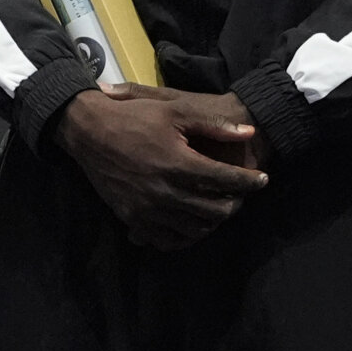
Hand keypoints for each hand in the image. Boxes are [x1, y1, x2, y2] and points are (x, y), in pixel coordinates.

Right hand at [50, 85, 268, 250]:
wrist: (89, 132)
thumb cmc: (135, 117)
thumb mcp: (175, 111)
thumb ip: (214, 124)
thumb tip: (249, 133)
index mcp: (179, 163)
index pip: (226, 180)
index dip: (250, 181)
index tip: (262, 178)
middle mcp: (165, 192)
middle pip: (215, 210)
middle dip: (235, 203)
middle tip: (241, 194)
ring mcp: (148, 209)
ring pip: (195, 228)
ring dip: (213, 220)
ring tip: (220, 206)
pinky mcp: (133, 219)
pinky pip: (167, 240)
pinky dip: (186, 235)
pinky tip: (193, 222)